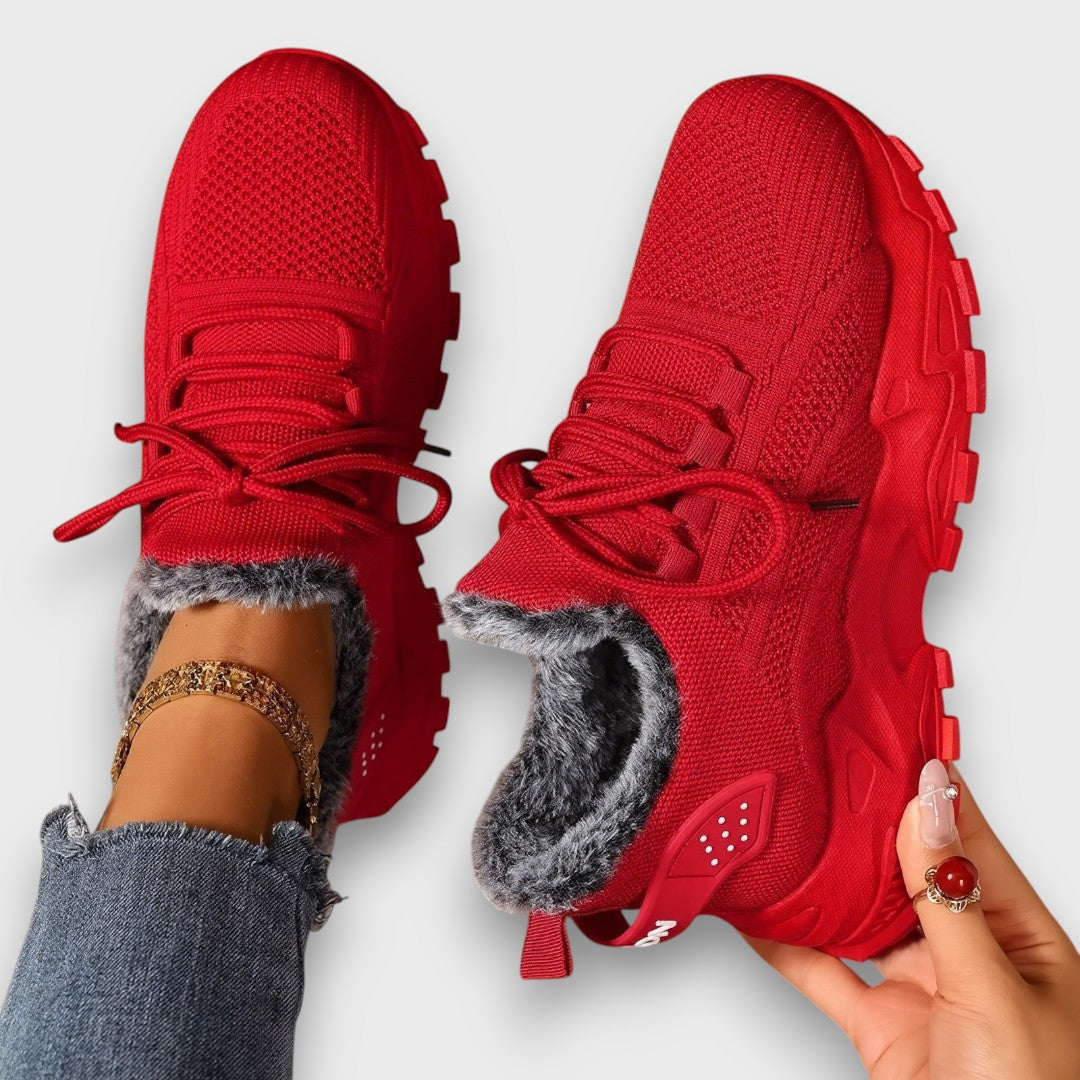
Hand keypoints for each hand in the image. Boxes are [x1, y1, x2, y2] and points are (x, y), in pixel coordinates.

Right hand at [745, 760, 1079, 1078]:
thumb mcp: (997, 993)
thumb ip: (950, 899)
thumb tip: (930, 805)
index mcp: (1021, 936)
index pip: (970, 843)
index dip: (933, 792)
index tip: (888, 739)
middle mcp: (970, 953)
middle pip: (909, 871)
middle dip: (866, 825)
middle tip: (820, 771)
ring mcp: (922, 988)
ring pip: (861, 915)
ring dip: (823, 879)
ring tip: (785, 828)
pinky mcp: (880, 1027)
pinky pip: (824, 974)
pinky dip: (786, 946)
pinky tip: (756, 914)